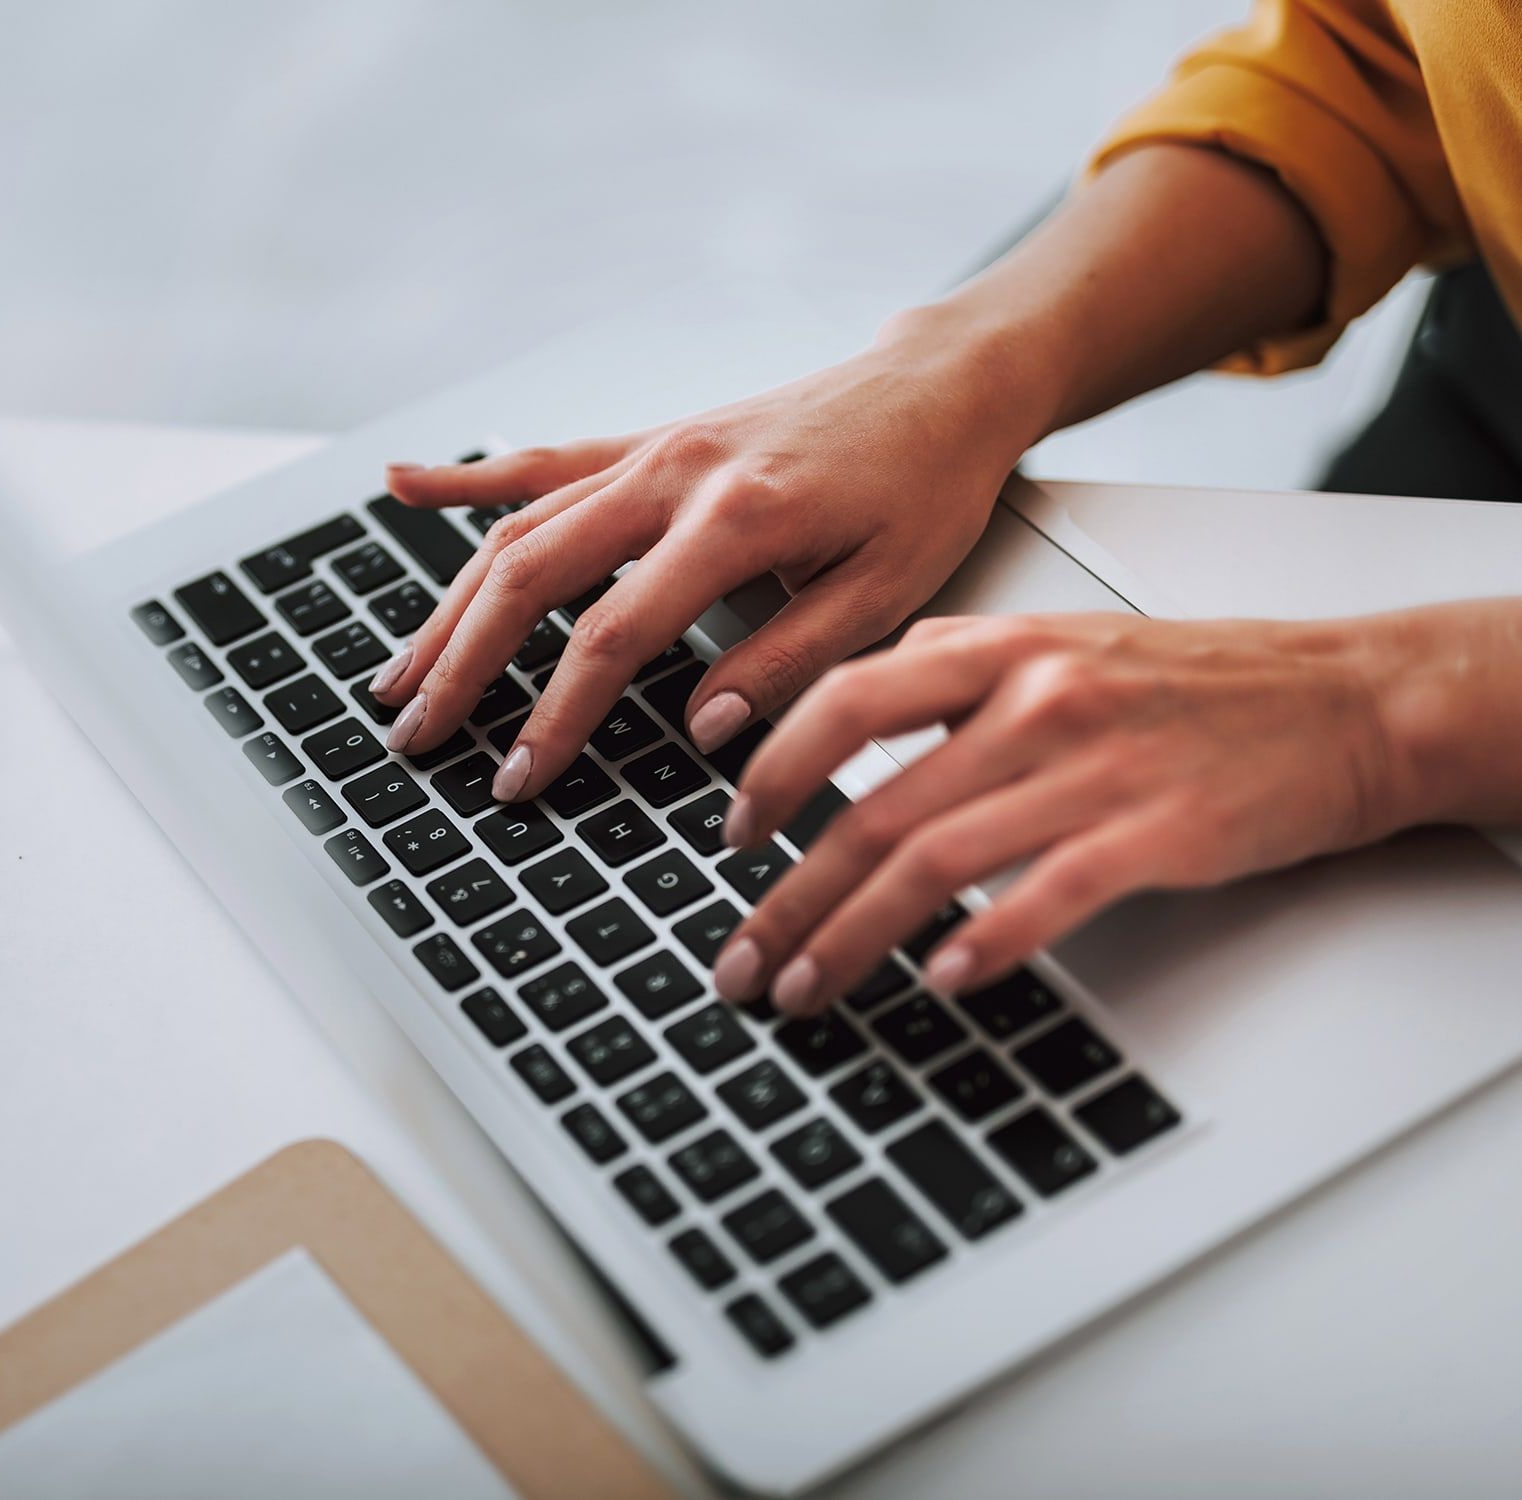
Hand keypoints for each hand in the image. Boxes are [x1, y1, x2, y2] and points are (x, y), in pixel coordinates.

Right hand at [368, 328, 1048, 800]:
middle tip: (415, 735)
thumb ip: (789, 664)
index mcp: (737, 517)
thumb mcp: (887, 593)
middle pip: (530, 574)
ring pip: (520, 527)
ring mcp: (651, 451)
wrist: (941, 384)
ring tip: (400, 674)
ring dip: (450, 604)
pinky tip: (403, 487)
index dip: (554, 714)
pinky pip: (542, 463)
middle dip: (461, 663)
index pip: (611, 633)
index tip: (517, 776)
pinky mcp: (648, 441)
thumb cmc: (926, 487)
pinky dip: (467, 480)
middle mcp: (674, 472)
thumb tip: (701, 730)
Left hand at [711, 611, 1429, 1012]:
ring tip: (805, 988)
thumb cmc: (1203, 681)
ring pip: (933, 860)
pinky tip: (937, 980)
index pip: (844, 701)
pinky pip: (1043, 895)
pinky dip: (981, 944)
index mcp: (999, 648)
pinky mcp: (1156, 833)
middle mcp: (1035, 699)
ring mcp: (1094, 766)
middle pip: (870, 808)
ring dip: (852, 937)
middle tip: (741, 959)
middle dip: (786, 897)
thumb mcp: (1063, 639)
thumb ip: (955, 665)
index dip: (772, 775)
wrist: (1353, 699)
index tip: (732, 837)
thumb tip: (852, 709)